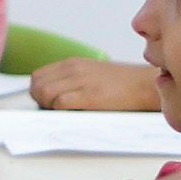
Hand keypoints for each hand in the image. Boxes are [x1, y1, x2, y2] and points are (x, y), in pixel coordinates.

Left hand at [31, 57, 158, 110]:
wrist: (143, 85)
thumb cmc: (119, 84)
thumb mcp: (91, 74)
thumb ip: (71, 80)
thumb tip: (50, 98)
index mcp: (72, 63)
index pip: (38, 76)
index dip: (38, 93)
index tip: (47, 104)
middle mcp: (74, 69)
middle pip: (37, 85)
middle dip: (39, 102)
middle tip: (53, 112)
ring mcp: (81, 81)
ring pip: (45, 93)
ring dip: (48, 107)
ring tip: (63, 114)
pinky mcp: (90, 96)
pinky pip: (61, 102)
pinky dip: (60, 112)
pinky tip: (72, 115)